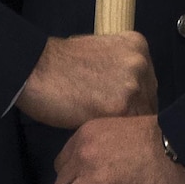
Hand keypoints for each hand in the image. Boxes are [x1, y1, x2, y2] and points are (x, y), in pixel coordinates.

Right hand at [16, 33, 155, 128]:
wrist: (35, 69)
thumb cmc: (60, 63)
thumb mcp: (100, 53)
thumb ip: (120, 69)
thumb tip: (131, 92)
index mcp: (137, 46)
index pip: (148, 83)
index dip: (136, 101)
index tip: (123, 112)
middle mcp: (140, 63)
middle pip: (149, 100)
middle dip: (133, 115)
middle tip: (114, 126)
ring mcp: (133, 85)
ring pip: (141, 119)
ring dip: (126, 129)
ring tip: (108, 135)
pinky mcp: (120, 107)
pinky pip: (126, 130)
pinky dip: (116, 137)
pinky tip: (102, 137)